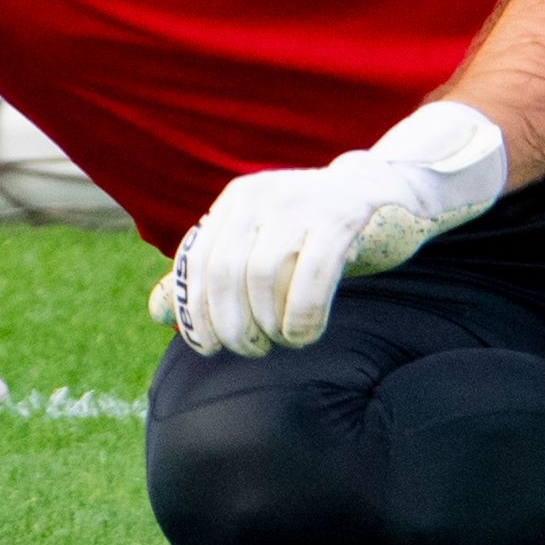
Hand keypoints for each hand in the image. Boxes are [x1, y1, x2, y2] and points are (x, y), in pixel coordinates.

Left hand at [149, 101, 505, 356]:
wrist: (389, 193)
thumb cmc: (317, 231)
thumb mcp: (260, 243)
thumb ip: (210, 274)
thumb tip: (156, 313)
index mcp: (237, 200)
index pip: (196, 261)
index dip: (195, 312)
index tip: (207, 348)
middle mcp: (263, 195)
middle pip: (226, 272)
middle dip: (231, 325)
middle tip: (249, 352)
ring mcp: (303, 203)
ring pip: (264, 276)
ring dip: (269, 324)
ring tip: (282, 342)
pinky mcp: (343, 217)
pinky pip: (311, 276)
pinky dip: (302, 316)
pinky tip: (305, 335)